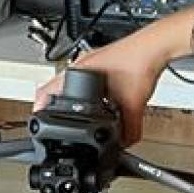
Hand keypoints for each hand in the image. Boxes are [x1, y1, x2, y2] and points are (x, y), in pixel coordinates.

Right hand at [34, 37, 163, 146]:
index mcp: (78, 72)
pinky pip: (88, 78)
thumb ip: (129, 131)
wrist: (155, 46)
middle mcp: (83, 64)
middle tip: (51, 119)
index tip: (38, 122)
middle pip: (56, 87)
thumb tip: (125, 146)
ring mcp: (93, 61)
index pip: (46, 91)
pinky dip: (88, 91)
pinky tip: (98, 98)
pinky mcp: (105, 61)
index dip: (40, 109)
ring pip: (72, 81)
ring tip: (73, 110)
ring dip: (71, 95)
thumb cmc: (140, 63)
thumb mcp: (132, 105)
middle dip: (53, 105)